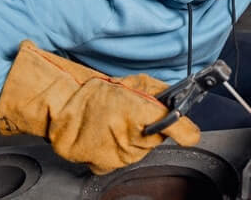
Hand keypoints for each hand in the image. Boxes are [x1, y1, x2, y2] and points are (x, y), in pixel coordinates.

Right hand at [0, 41, 199, 174]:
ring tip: (117, 124)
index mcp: (141, 114)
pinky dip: (118, 149)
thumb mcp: (137, 83)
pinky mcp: (105, 166)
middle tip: (134, 115)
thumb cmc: (97, 92)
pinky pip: (123, 159)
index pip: (178, 130)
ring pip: (141, 150)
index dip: (185, 130)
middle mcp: (131, 139)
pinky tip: (108, 136)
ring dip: (134, 140)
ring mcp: (118, 156)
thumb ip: (162, 95)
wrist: (61, 105)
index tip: (188, 132)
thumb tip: (181, 105)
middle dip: (152, 128)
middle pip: (158, 140)